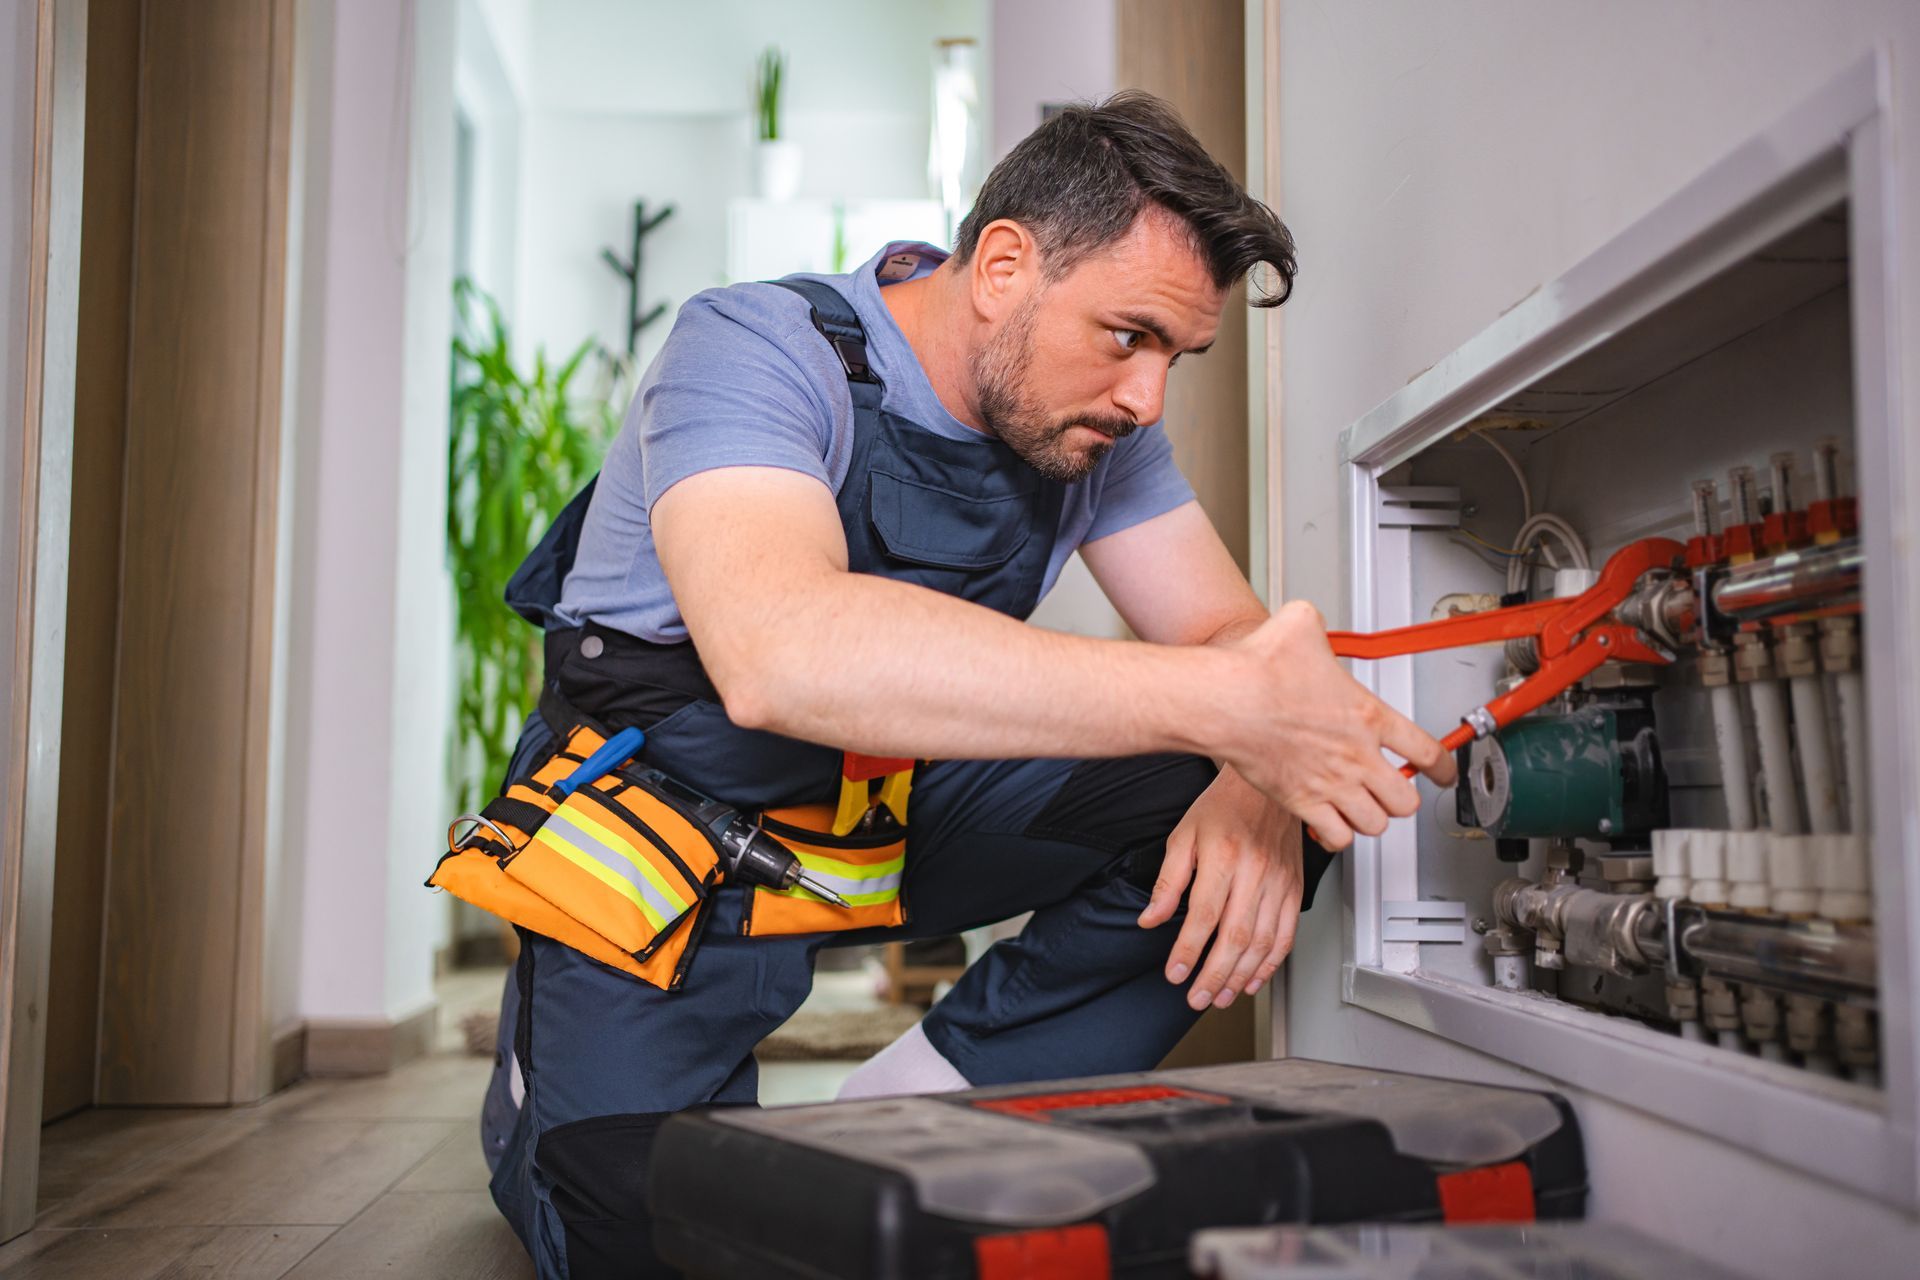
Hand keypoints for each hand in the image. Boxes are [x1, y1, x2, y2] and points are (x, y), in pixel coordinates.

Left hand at [1139, 766, 1304, 1010]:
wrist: (1266, 783)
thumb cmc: (1223, 805)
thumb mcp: (1183, 835)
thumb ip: (1168, 881)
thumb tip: (1151, 918)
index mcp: (1224, 857)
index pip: (1204, 916)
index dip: (1189, 950)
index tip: (1176, 974)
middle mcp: (1256, 872)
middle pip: (1236, 936)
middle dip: (1215, 975)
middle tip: (1198, 998)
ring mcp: (1280, 882)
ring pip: (1263, 941)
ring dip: (1242, 976)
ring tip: (1222, 996)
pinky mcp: (1295, 888)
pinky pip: (1287, 934)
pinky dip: (1272, 962)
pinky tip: (1254, 978)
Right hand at [1213, 601, 1454, 848]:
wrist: (1228, 702)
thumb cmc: (1259, 669)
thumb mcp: (1299, 624)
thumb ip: (1315, 623)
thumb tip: (1307, 620)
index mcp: (1367, 715)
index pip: (1426, 751)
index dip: (1444, 767)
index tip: (1443, 772)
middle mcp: (1357, 756)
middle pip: (1406, 799)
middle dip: (1403, 797)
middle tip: (1395, 789)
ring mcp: (1331, 784)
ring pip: (1375, 824)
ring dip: (1372, 818)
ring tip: (1364, 808)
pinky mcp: (1302, 803)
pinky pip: (1337, 839)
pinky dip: (1337, 837)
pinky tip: (1330, 824)